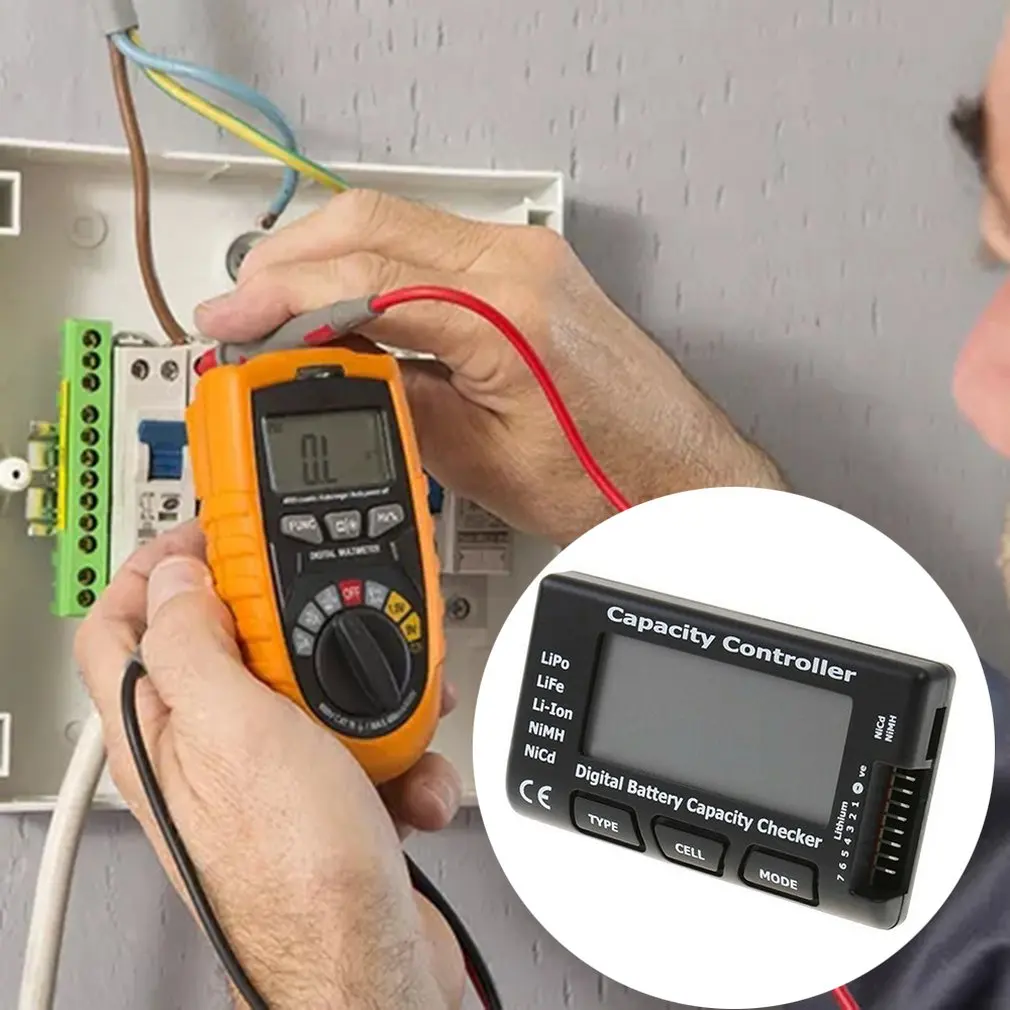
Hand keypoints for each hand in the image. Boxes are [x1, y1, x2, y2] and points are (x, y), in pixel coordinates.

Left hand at [75, 523, 464, 1009]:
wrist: (376, 964)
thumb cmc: (298, 877)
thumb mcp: (236, 735)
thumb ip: (194, 646)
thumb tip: (176, 578)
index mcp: (159, 732)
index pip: (119, 626)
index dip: (157, 569)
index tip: (216, 535)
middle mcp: (208, 751)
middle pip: (234, 645)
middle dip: (295, 626)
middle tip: (329, 617)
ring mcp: (274, 774)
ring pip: (313, 688)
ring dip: (370, 690)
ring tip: (397, 709)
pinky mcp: (331, 793)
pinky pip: (362, 738)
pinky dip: (398, 748)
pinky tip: (408, 776)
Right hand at [196, 190, 784, 544]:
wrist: (675, 472)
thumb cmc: (607, 474)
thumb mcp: (477, 458)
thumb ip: (394, 398)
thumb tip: (327, 370)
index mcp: (505, 310)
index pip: (362, 275)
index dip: (279, 295)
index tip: (231, 320)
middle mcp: (519, 264)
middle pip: (370, 223)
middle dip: (288, 261)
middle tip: (240, 308)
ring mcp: (527, 258)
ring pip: (394, 227)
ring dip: (325, 261)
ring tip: (279, 310)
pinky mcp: (528, 272)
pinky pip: (427, 249)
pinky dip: (371, 269)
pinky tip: (344, 305)